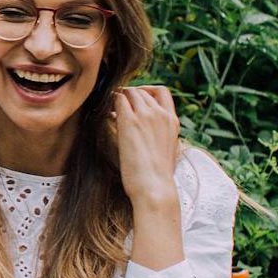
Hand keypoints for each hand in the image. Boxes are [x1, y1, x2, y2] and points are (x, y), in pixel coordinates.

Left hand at [109, 86, 181, 207]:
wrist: (154, 186)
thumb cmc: (157, 177)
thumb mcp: (166, 152)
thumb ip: (159, 137)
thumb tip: (147, 135)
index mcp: (172, 121)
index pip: (161, 92)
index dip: (145, 91)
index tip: (134, 99)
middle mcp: (161, 114)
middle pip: (142, 92)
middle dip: (128, 94)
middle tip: (116, 104)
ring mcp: (146, 116)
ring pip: (130, 92)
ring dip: (118, 97)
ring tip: (109, 107)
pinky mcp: (130, 121)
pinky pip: (118, 100)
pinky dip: (110, 102)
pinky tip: (105, 112)